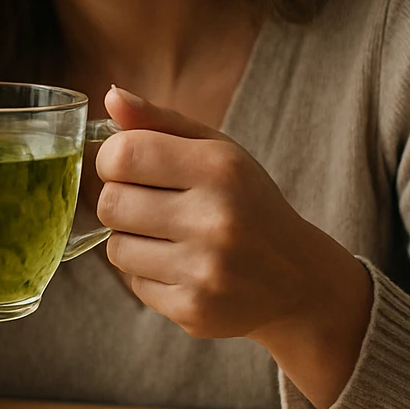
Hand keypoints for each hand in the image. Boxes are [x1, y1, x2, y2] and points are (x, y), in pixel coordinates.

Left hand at [95, 85, 373, 408]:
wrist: (299, 279)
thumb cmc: (246, 202)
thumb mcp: (216, 151)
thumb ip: (160, 122)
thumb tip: (110, 97)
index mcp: (220, 168)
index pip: (122, 154)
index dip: (112, 159)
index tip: (128, 165)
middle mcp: (216, 219)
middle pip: (110, 203)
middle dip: (120, 200)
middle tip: (149, 203)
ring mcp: (206, 270)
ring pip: (115, 247)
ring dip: (131, 239)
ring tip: (169, 236)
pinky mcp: (194, 310)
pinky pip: (134, 284)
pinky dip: (147, 274)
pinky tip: (182, 266)